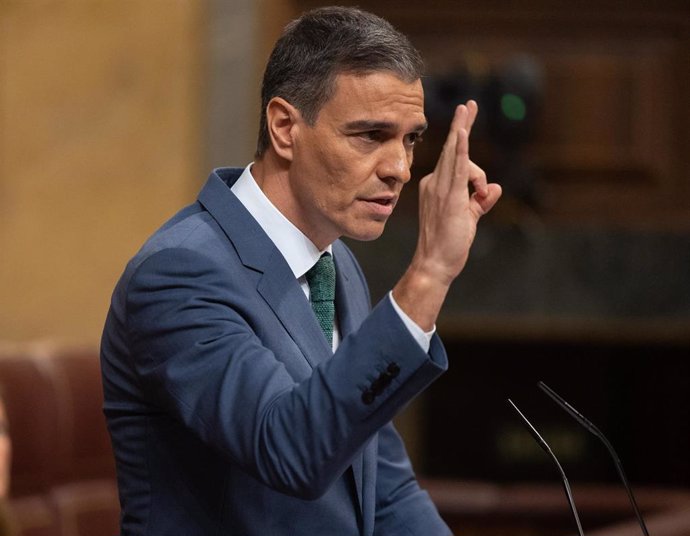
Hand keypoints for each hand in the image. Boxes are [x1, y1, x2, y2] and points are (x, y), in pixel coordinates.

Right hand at [415, 100, 500, 282]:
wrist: (434, 263)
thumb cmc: (448, 244)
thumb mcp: (467, 218)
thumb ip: (480, 202)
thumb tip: (494, 189)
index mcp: (436, 187)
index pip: (455, 161)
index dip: (461, 140)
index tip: (465, 120)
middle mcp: (434, 184)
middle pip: (453, 150)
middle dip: (462, 124)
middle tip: (469, 104)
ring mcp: (440, 190)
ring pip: (457, 157)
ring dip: (463, 132)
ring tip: (470, 116)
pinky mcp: (450, 199)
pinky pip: (457, 169)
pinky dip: (461, 150)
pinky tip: (463, 134)